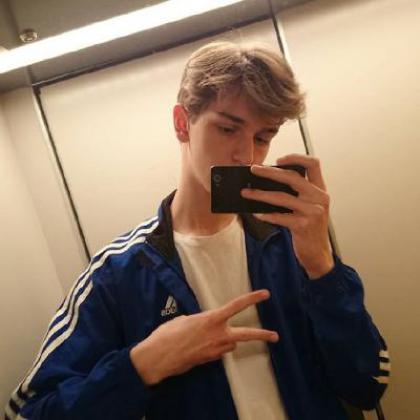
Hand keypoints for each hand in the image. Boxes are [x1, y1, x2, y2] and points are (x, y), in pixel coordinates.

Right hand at [130, 290, 278, 384]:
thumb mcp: (185, 320)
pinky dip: (216, 347)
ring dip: (226, 339)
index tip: (265, 294)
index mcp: (211, 319)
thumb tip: (206, 326)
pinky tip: (201, 346)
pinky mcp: (210, 360)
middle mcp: (218, 334)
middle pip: (246, 334)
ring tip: (209, 337)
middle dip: (262, 335)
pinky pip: (219, 351)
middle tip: (275, 336)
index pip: (236, 306)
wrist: (158, 357)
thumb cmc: (168, 334)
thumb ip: (201, 321)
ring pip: (230, 343)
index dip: (252, 299)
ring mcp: (215, 349)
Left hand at [240, 154, 333, 278]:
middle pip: (292, 177)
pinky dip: (266, 215)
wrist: (318, 254)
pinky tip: (257, 214)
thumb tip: (268, 182)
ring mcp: (313, 212)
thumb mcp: (309, 207)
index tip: (278, 159)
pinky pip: (280, 217)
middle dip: (270, 172)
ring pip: (282, 197)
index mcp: (321, 189)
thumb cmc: (310, 228)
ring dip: (261, 194)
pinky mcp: (303, 226)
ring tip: (247, 192)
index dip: (296, 157)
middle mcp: (319, 198)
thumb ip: (298, 193)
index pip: (313, 163)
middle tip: (253, 170)